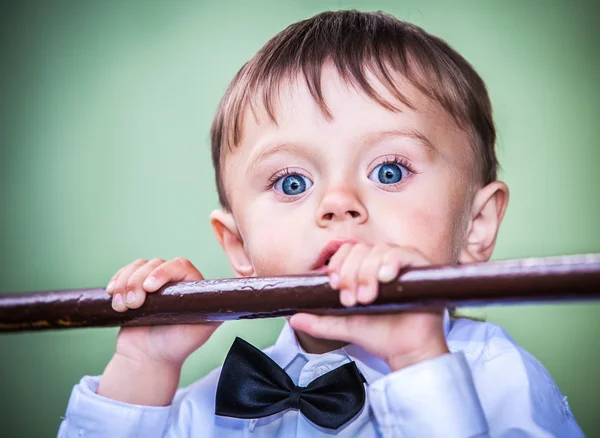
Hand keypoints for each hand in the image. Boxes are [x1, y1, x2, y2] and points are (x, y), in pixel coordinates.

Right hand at [106, 257, 220, 366]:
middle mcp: (175, 281)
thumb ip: (214, 311)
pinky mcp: (136, 287)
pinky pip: (125, 273)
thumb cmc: (177, 346)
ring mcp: (154, 283)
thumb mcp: (202, 329)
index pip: (180, 265)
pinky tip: (113, 293)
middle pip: (155, 263)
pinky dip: (117, 280)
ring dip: (126, 283)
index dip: (163, 272)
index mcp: (194, 286)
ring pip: (138, 266)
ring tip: (123, 306)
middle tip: (134, 304)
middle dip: (139, 281)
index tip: (150, 288)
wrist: (149, 360)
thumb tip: (232, 297)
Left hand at [290, 243, 448, 370]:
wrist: (405, 352)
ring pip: (379, 250)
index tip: (334, 286)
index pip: (347, 251)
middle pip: (360, 250)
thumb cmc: (379, 335)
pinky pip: (404, 253)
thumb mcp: (344, 326)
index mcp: (365, 269)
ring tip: (368, 297)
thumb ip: (319, 321)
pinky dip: (391, 262)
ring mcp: (402, 264)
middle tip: (352, 300)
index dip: (338, 264)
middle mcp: (382, 263)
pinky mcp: (421, 268)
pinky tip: (385, 278)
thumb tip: (293, 318)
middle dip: (351, 273)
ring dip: (368, 271)